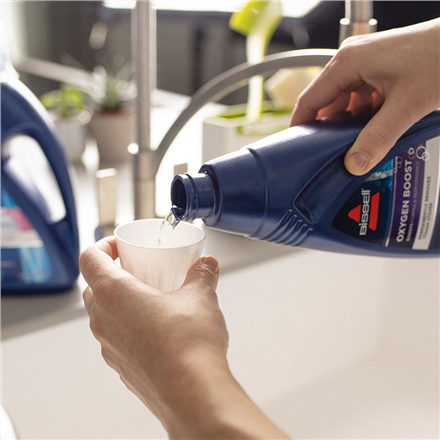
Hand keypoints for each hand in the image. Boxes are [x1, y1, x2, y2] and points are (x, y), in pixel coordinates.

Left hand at [79, 237, 288, 438]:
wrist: (192, 393)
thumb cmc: (188, 344)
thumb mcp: (201, 296)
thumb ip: (202, 275)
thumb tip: (206, 266)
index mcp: (114, 294)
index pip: (89, 259)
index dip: (102, 246)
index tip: (118, 246)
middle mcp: (104, 321)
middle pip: (94, 287)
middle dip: (112, 274)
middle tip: (138, 271)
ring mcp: (109, 347)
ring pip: (104, 315)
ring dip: (120, 303)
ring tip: (151, 300)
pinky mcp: (121, 367)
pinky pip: (117, 339)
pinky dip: (129, 327)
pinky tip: (158, 330)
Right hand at [290, 18, 439, 174]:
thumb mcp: (406, 104)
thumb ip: (379, 137)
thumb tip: (355, 163)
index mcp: (347, 62)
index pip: (310, 99)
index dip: (300, 125)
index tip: (295, 147)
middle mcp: (351, 61)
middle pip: (326, 103)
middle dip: (327, 130)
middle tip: (326, 155)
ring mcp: (364, 65)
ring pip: (345, 103)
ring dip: (348, 125)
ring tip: (352, 146)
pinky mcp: (377, 71)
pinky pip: (360, 100)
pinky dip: (363, 118)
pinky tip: (371, 132)